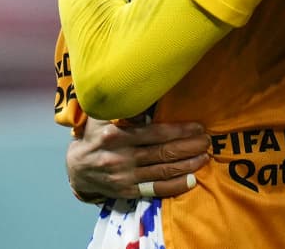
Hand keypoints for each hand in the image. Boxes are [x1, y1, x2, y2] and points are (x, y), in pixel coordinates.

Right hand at [66, 117, 210, 202]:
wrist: (77, 167)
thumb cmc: (96, 134)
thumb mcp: (103, 115)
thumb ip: (126, 108)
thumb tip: (151, 93)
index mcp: (116, 135)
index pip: (155, 133)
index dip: (180, 131)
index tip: (198, 127)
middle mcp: (120, 157)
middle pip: (163, 153)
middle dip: (189, 147)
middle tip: (207, 141)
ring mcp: (124, 177)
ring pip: (162, 171)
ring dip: (187, 165)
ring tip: (204, 157)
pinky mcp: (127, 192)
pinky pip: (155, 190)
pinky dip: (175, 186)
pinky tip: (191, 180)